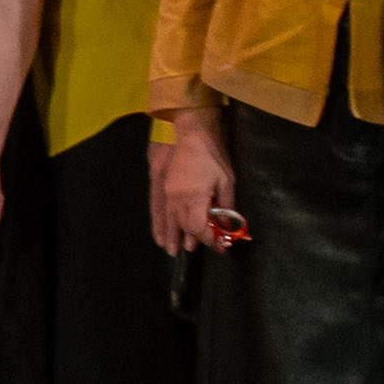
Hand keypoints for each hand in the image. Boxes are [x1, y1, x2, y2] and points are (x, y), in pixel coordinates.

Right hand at [149, 122, 237, 261]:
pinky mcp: (160, 185)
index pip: (200, 228)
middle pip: (183, 226)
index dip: (209, 240)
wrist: (190, 132)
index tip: (220, 246)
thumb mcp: (226, 181)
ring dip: (170, 236)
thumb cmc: (212, 156)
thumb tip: (226, 226)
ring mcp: (167, 192)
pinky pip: (157, 209)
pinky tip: (159, 233)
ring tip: (170, 250)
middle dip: (191, 240)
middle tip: (194, 251)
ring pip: (167, 220)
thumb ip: (225, 206)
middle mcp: (177, 200)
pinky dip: (158, 223)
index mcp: (195, 199)